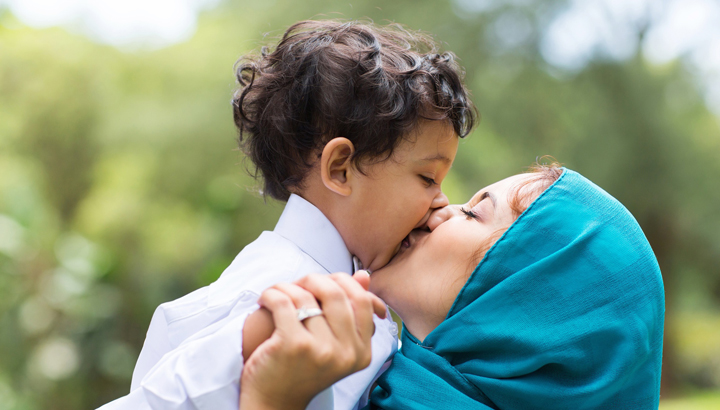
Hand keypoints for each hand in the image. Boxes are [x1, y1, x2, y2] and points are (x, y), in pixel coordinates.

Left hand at [239, 271, 386, 409]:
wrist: (273, 402)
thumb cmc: (302, 369)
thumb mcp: (333, 344)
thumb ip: (350, 310)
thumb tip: (363, 276)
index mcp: (361, 352)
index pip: (362, 301)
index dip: (342, 283)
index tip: (321, 284)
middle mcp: (346, 353)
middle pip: (335, 293)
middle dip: (312, 280)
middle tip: (296, 285)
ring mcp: (320, 350)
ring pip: (305, 295)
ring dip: (286, 287)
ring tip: (277, 292)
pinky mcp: (293, 345)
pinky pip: (283, 302)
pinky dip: (271, 294)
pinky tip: (265, 299)